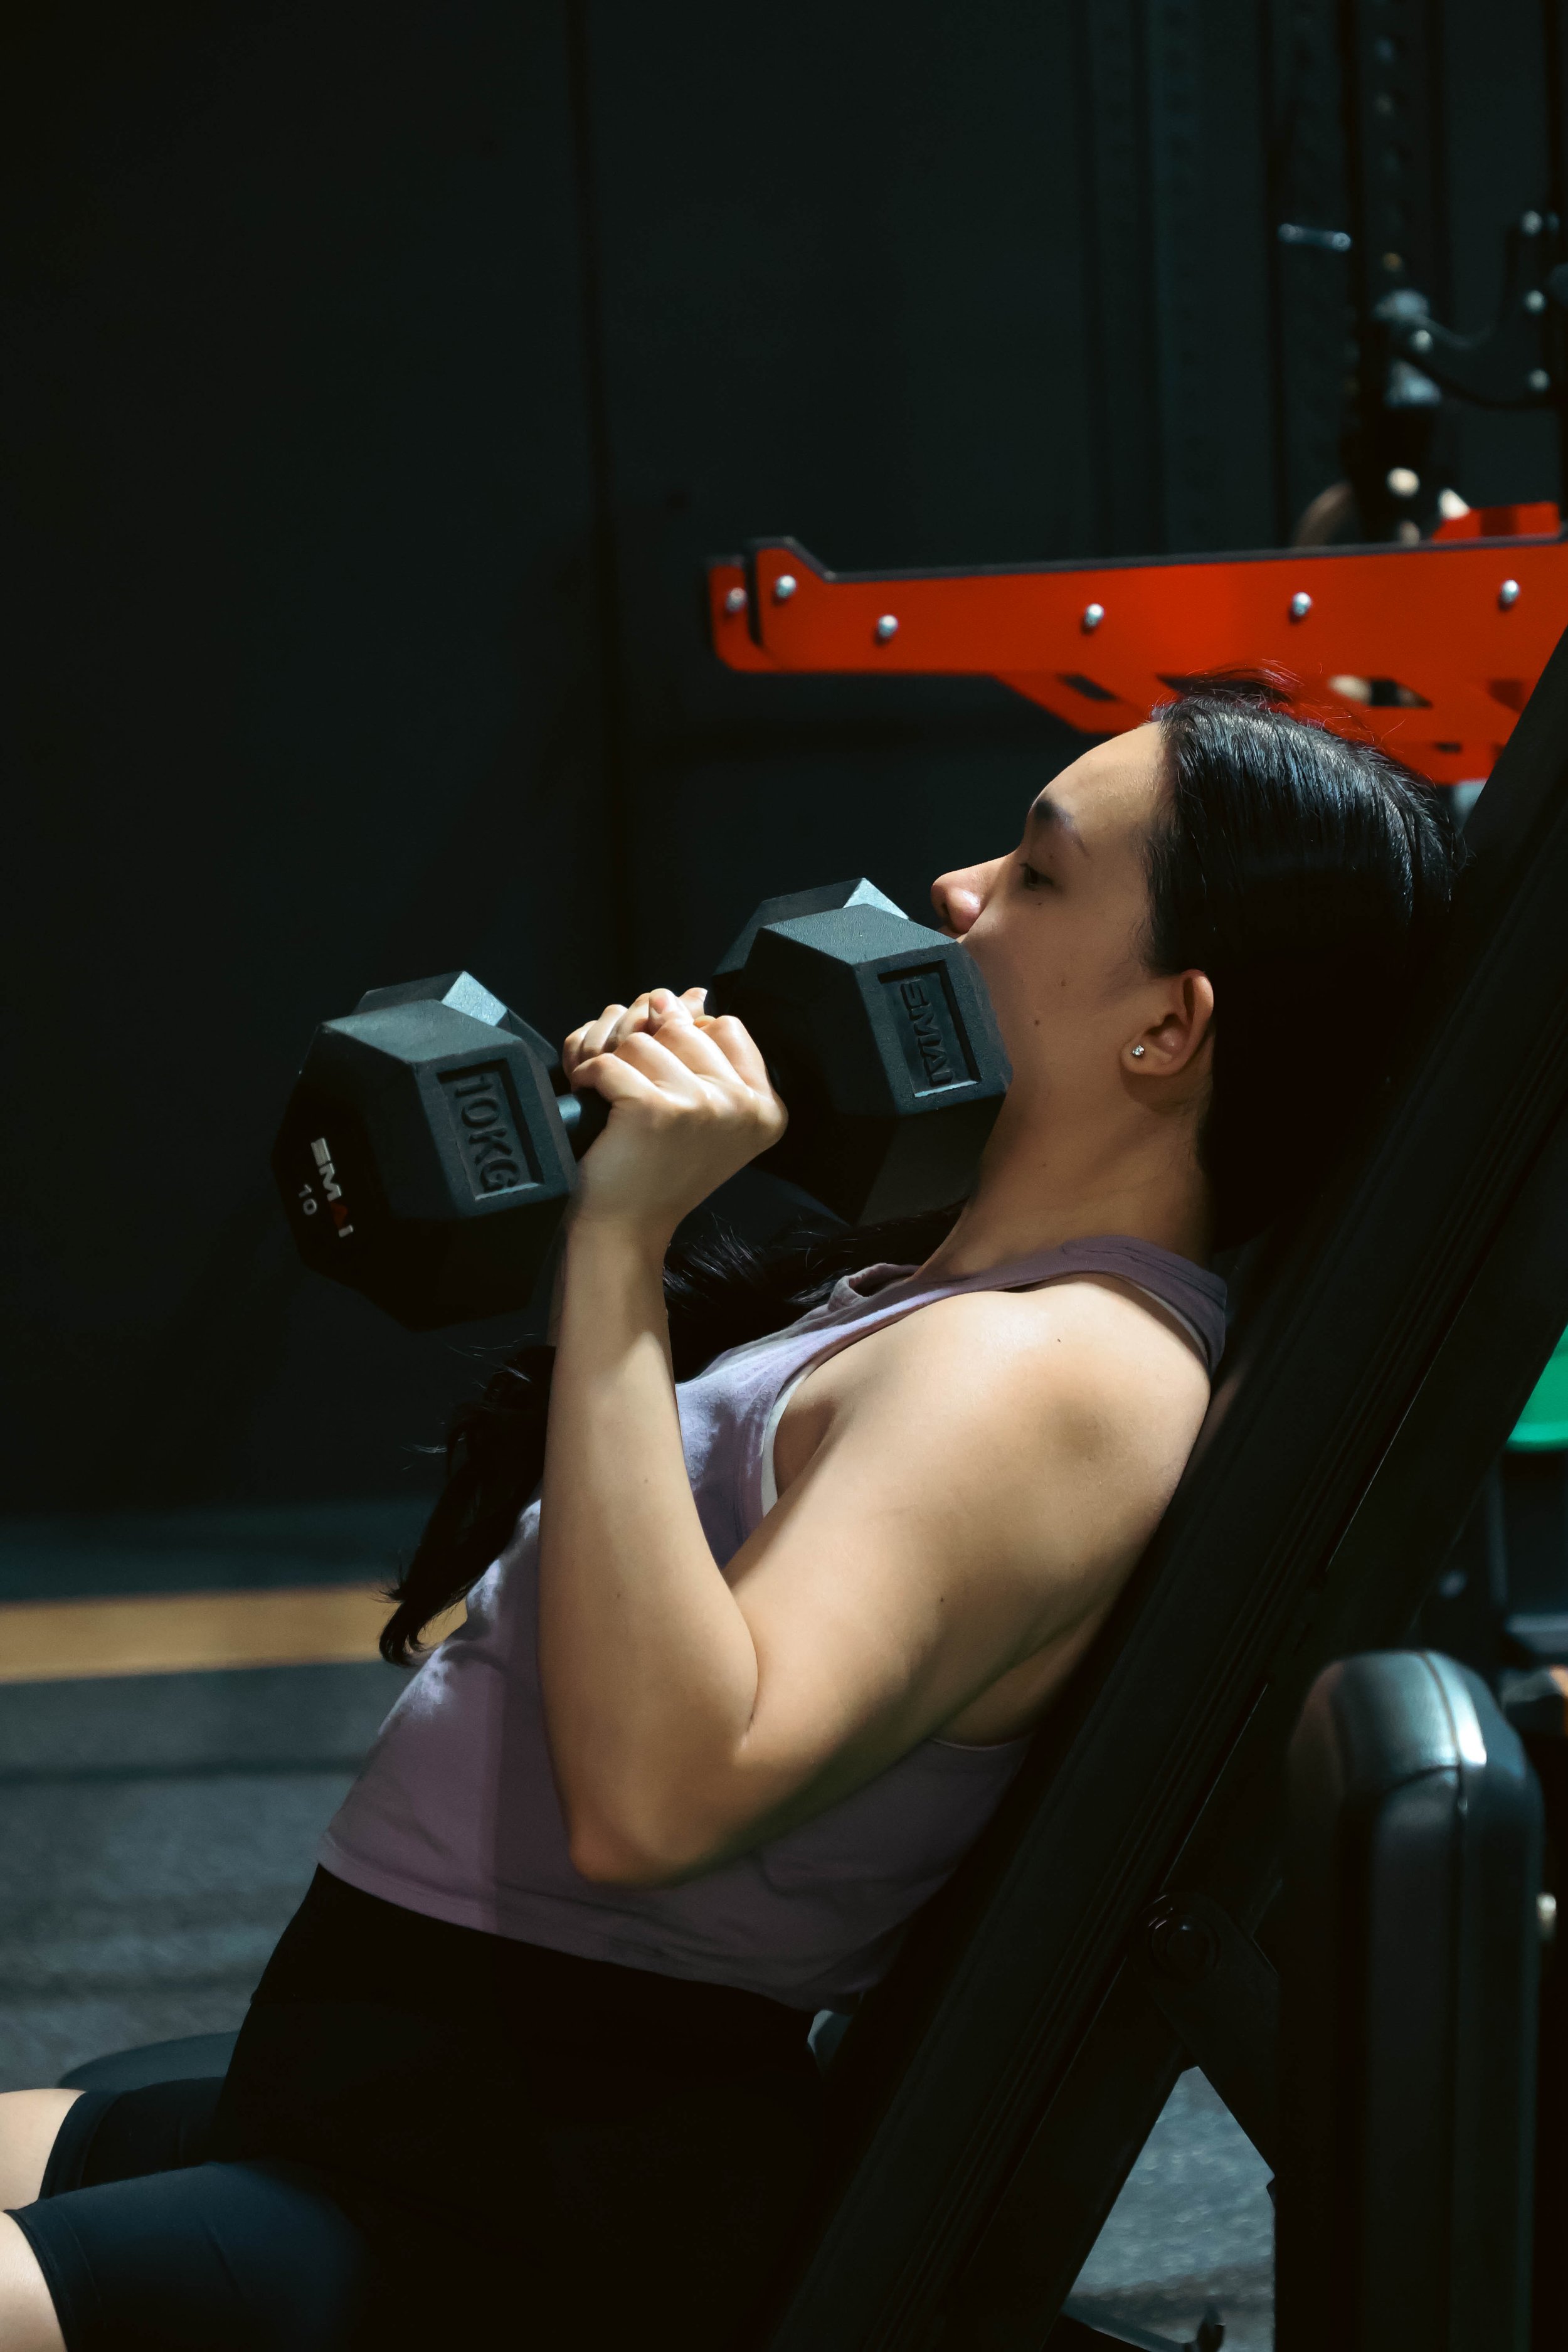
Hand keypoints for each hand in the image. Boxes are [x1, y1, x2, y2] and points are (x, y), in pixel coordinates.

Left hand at [562, 988, 786, 1237]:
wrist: (627, 1227)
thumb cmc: (659, 1171)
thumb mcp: (701, 1110)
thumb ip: (704, 1050)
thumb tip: (691, 992)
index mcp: (765, 1107)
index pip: (726, 1025)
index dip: (686, 1038)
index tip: (669, 1075)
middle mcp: (742, 1106)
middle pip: (682, 1025)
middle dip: (647, 1048)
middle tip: (638, 1090)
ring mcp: (702, 1105)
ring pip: (643, 1039)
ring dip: (617, 1064)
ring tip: (618, 1101)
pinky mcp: (656, 1108)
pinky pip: (609, 1060)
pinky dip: (589, 1077)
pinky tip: (595, 1100)